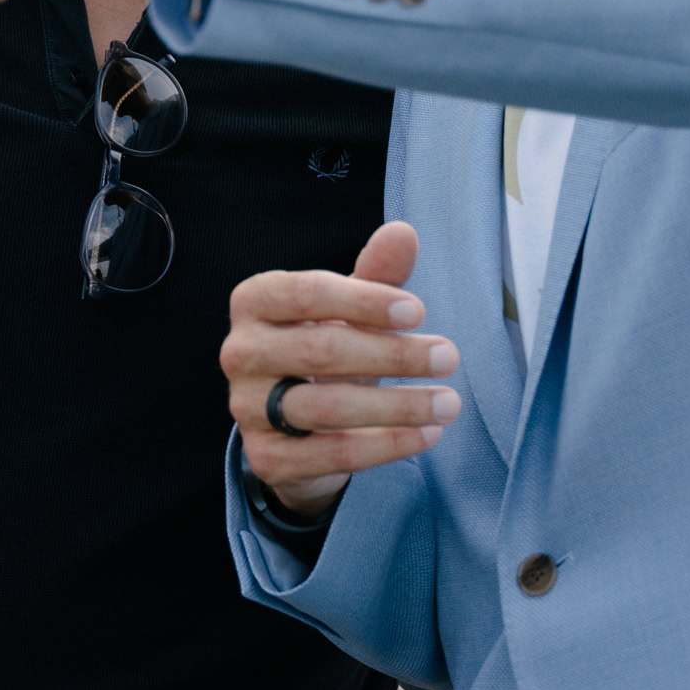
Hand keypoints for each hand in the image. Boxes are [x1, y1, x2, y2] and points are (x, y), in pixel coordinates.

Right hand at [225, 222, 461, 504]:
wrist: (294, 425)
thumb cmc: (326, 349)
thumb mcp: (349, 310)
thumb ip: (376, 274)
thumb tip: (404, 232)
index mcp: (254, 302)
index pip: (305, 293)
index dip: (364, 301)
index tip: (419, 311)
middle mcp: (240, 353)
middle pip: (321, 351)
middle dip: (393, 354)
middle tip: (449, 357)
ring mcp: (246, 408)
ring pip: (326, 407)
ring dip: (397, 406)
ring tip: (448, 403)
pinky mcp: (267, 458)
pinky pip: (331, 454)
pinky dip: (385, 445)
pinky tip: (427, 435)